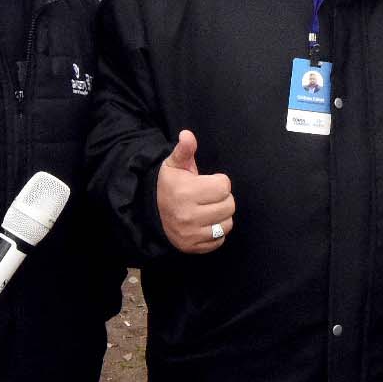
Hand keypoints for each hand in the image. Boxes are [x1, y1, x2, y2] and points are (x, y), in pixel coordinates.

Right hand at [156, 130, 234, 253]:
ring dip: (221, 215)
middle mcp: (188, 215)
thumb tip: (187, 134)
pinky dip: (216, 232)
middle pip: (229, 205)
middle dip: (222, 198)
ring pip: (227, 224)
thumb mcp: (174, 165)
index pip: (224, 186)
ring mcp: (191, 234)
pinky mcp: (194, 247)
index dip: (219, 182)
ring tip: (207, 209)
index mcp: (185, 192)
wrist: (152, 213)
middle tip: (208, 196)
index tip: (207, 182)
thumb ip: (184, 150)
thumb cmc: (170, 185)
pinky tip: (205, 223)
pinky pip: (220, 240)